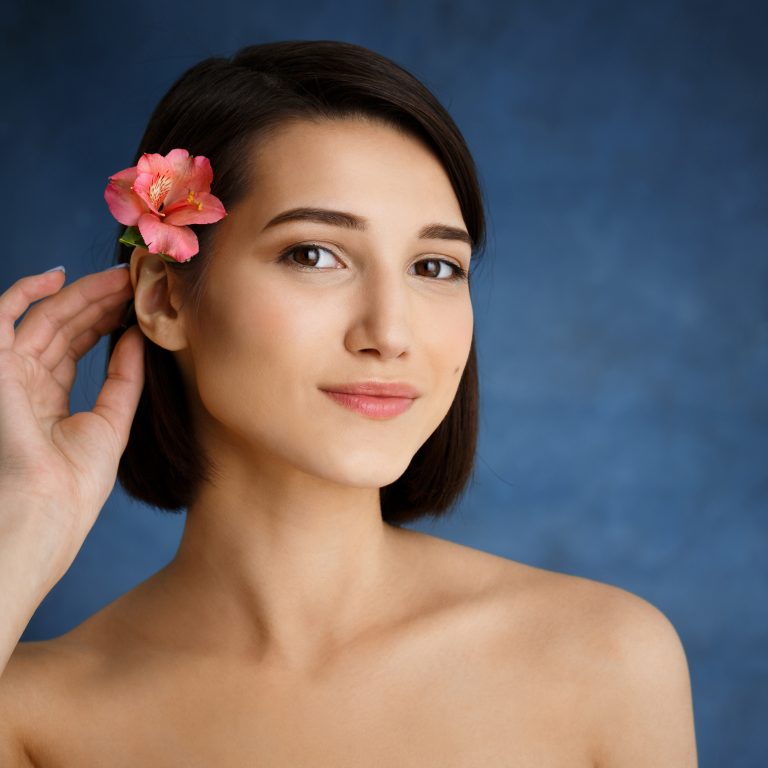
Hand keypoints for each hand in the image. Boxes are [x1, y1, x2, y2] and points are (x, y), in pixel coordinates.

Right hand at [0, 265, 143, 579]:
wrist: (46, 510)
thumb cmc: (74, 483)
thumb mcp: (111, 422)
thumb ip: (123, 378)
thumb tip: (138, 337)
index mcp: (48, 400)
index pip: (76, 347)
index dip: (105, 321)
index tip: (137, 302)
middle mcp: (25, 383)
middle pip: (65, 328)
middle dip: (100, 303)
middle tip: (134, 281)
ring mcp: (8, 372)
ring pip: (45, 317)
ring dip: (83, 294)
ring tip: (119, 278)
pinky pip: (2, 315)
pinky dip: (26, 290)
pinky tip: (61, 275)